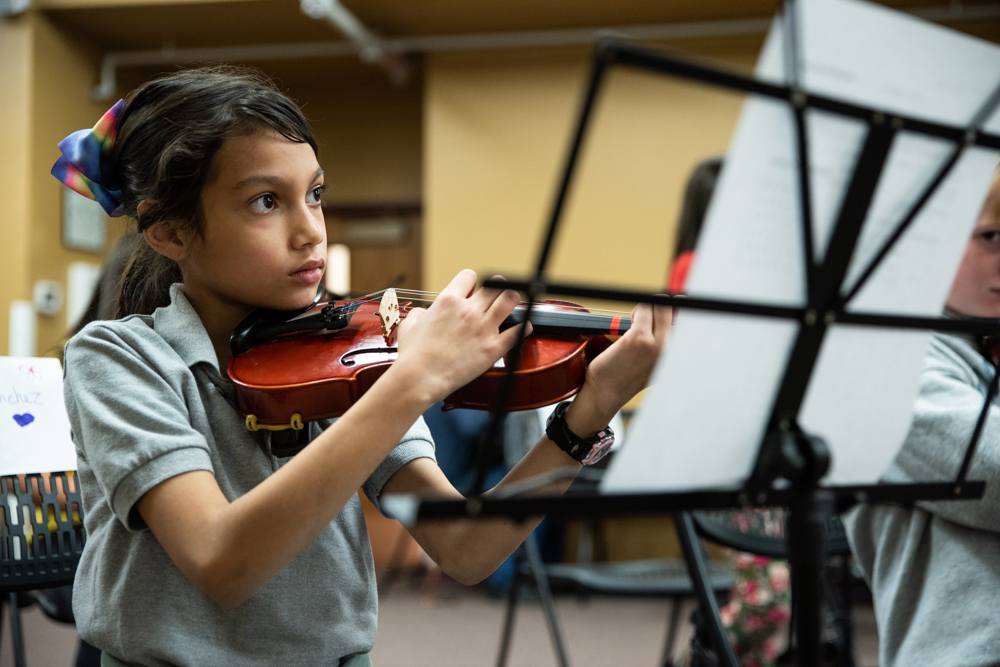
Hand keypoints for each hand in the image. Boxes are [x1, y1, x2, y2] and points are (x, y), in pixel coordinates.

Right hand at [393, 270, 527, 404]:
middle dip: (498, 286)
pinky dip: (523, 327)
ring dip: (513, 299)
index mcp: (448, 300)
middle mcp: (468, 310)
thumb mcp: (409, 325)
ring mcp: (483, 328)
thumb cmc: (412, 355)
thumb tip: (425, 313)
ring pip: (510, 301)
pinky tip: (523, 327)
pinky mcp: (493, 348)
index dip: (471, 282)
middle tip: (499, 292)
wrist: (420, 378)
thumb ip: (420, 314)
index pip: (469, 276)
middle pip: (495, 285)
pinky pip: (517, 332)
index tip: (472, 291)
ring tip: (512, 302)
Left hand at [564, 301, 670, 436]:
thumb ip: (665, 341)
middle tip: (646, 316)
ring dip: (646, 308)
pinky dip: (636, 311)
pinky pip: (643, 309)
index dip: (678, 306)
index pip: (690, 319)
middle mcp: (672, 349)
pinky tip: (629, 324)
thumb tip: (670, 308)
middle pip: (676, 307)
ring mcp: (657, 343)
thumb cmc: (628, 377)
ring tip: (636, 322)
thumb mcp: (655, 362)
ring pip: (659, 306)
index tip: (671, 303)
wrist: (607, 394)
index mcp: (678, 355)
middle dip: (661, 305)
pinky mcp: (639, 338)